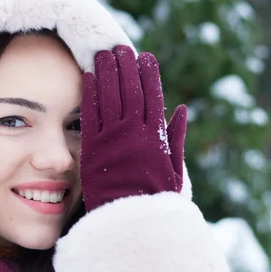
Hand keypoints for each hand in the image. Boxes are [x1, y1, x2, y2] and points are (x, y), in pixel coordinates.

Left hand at [80, 46, 186, 211]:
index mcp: (156, 137)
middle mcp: (135, 133)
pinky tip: (89, 76)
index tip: (144, 57)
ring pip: (110, 96)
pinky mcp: (92, 148)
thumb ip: (176, 138)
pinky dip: (91, 93)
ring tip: (103, 53)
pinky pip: (90, 115)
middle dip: (126, 66)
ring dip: (107, 72)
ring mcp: (113, 139)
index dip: (148, 75)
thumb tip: (181, 110)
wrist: (130, 223)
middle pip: (130, 90)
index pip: (152, 96)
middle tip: (120, 47)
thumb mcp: (175, 170)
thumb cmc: (155, 199)